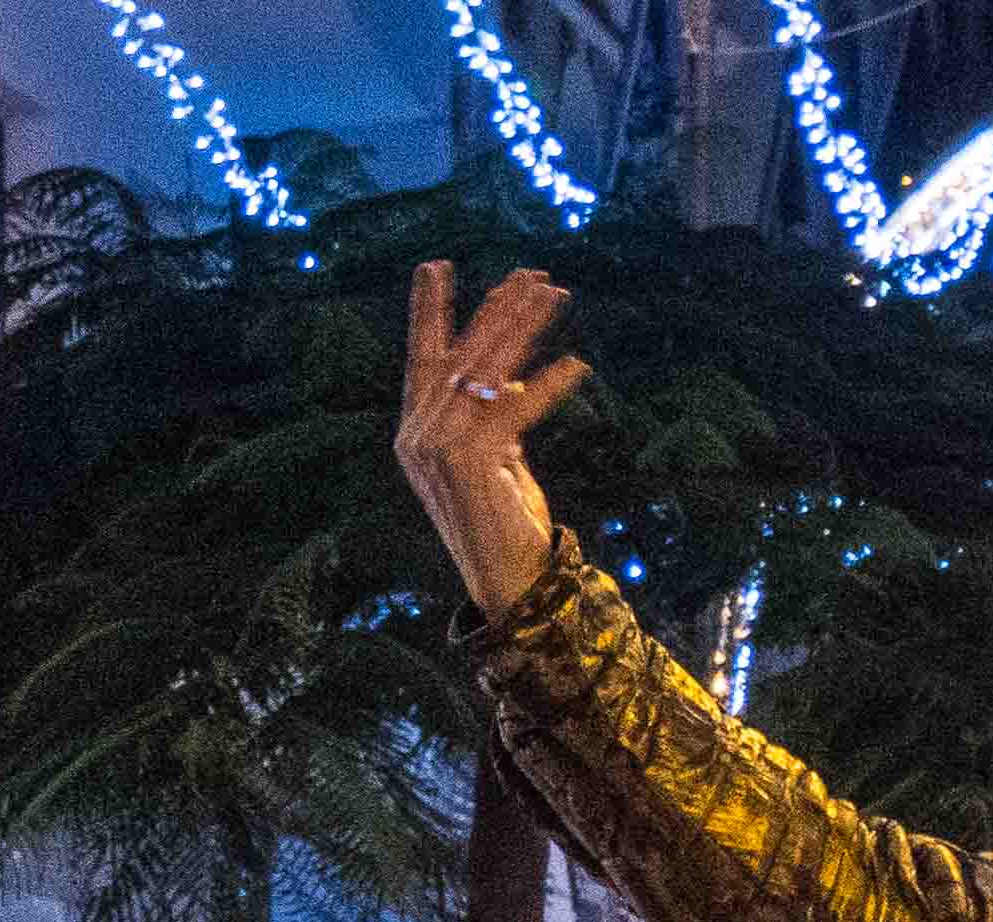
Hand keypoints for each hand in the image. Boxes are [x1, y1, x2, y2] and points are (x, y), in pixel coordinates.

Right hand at [399, 262, 588, 616]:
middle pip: (462, 355)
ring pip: (487, 373)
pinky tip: (576, 365)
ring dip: (525, 330)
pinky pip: (513, 412)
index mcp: (416, 431)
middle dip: (499, 310)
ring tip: (555, 295)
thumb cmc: (504, 522)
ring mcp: (438, 450)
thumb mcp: (497, 459)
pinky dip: (546, 388)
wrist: (508, 583)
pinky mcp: (469, 465)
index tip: (437, 266)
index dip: (429, 312)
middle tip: (531, 273)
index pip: (421, 358)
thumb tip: (506, 376)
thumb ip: (494, 417)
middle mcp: (418, 436)